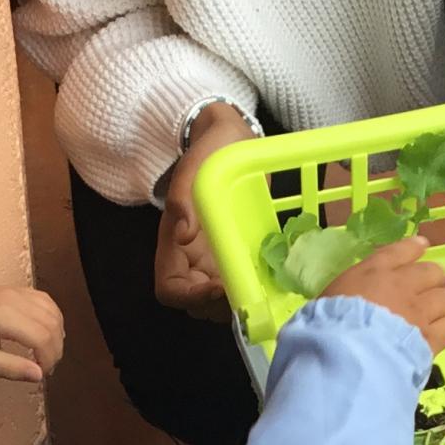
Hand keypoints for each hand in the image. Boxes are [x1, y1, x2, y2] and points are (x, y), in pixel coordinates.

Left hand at [0, 286, 64, 383]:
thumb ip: (10, 368)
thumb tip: (39, 376)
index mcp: (2, 316)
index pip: (43, 337)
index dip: (49, 359)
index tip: (41, 374)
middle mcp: (12, 298)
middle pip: (52, 324)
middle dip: (55, 349)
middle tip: (44, 368)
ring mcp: (14, 290)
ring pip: (53, 310)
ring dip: (57, 334)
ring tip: (45, 353)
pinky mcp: (14, 289)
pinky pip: (44, 300)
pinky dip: (52, 318)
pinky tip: (44, 334)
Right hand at [155, 103, 257, 314]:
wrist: (229, 138)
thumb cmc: (208, 152)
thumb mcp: (193, 167)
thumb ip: (182, 198)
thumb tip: (183, 234)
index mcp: (173, 243)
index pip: (170, 289)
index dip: (190, 297)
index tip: (218, 288)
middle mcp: (191, 259)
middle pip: (195, 303)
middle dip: (218, 306)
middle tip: (247, 294)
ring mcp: (214, 260)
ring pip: (218, 301)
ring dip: (236, 303)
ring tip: (261, 289)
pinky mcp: (236, 255)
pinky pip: (240, 283)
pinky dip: (253, 289)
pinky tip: (274, 282)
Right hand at [325, 238, 444, 353]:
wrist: (348, 353)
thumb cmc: (327, 327)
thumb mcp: (324, 303)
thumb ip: (340, 301)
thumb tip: (335, 309)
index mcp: (372, 272)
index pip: (399, 251)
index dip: (413, 248)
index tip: (422, 245)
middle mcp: (402, 285)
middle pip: (431, 272)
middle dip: (435, 278)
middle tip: (435, 286)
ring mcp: (420, 311)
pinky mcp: (431, 338)